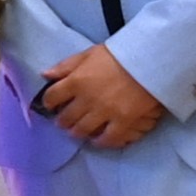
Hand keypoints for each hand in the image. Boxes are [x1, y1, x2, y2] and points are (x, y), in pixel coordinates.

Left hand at [35, 46, 167, 149]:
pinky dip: (101, 141)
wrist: (151, 59)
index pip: (52, 97)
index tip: (51, 104)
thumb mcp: (89, 54)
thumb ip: (65, 66)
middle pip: (66, 117)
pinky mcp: (124, 121)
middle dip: (62, 121)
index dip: (49, 102)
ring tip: (78, 131)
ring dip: (77, 132)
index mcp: (76, 81)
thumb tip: (44, 75)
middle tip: (64, 122)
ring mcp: (105, 112)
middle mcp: (87, 99)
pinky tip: (98, 140)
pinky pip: (108, 138)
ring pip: (82, 130)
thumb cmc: (120, 54)